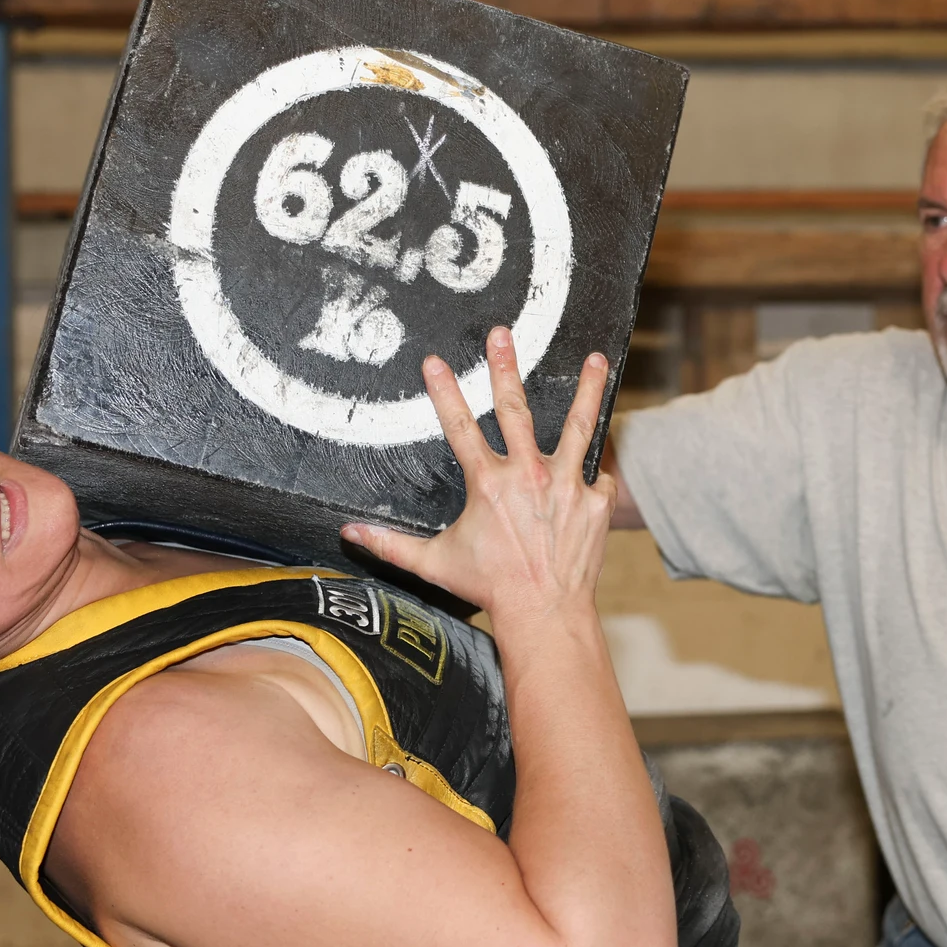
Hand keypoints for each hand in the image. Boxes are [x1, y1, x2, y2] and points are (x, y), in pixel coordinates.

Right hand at [342, 327, 615, 626]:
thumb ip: (390, 544)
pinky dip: (595, 473)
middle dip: (505, 367)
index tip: (436, 361)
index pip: (460, 426)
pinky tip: (597, 467)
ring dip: (587, 388)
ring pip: (578, 426)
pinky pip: (597, 476)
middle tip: (502, 334)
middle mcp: (528, 475)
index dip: (445, 391)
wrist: (545, 612)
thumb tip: (349, 534)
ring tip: (594, 358)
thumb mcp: (434, 564)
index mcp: (488, 483)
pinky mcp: (595, 501)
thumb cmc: (489, 588)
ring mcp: (567, 485)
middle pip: (516, 408)